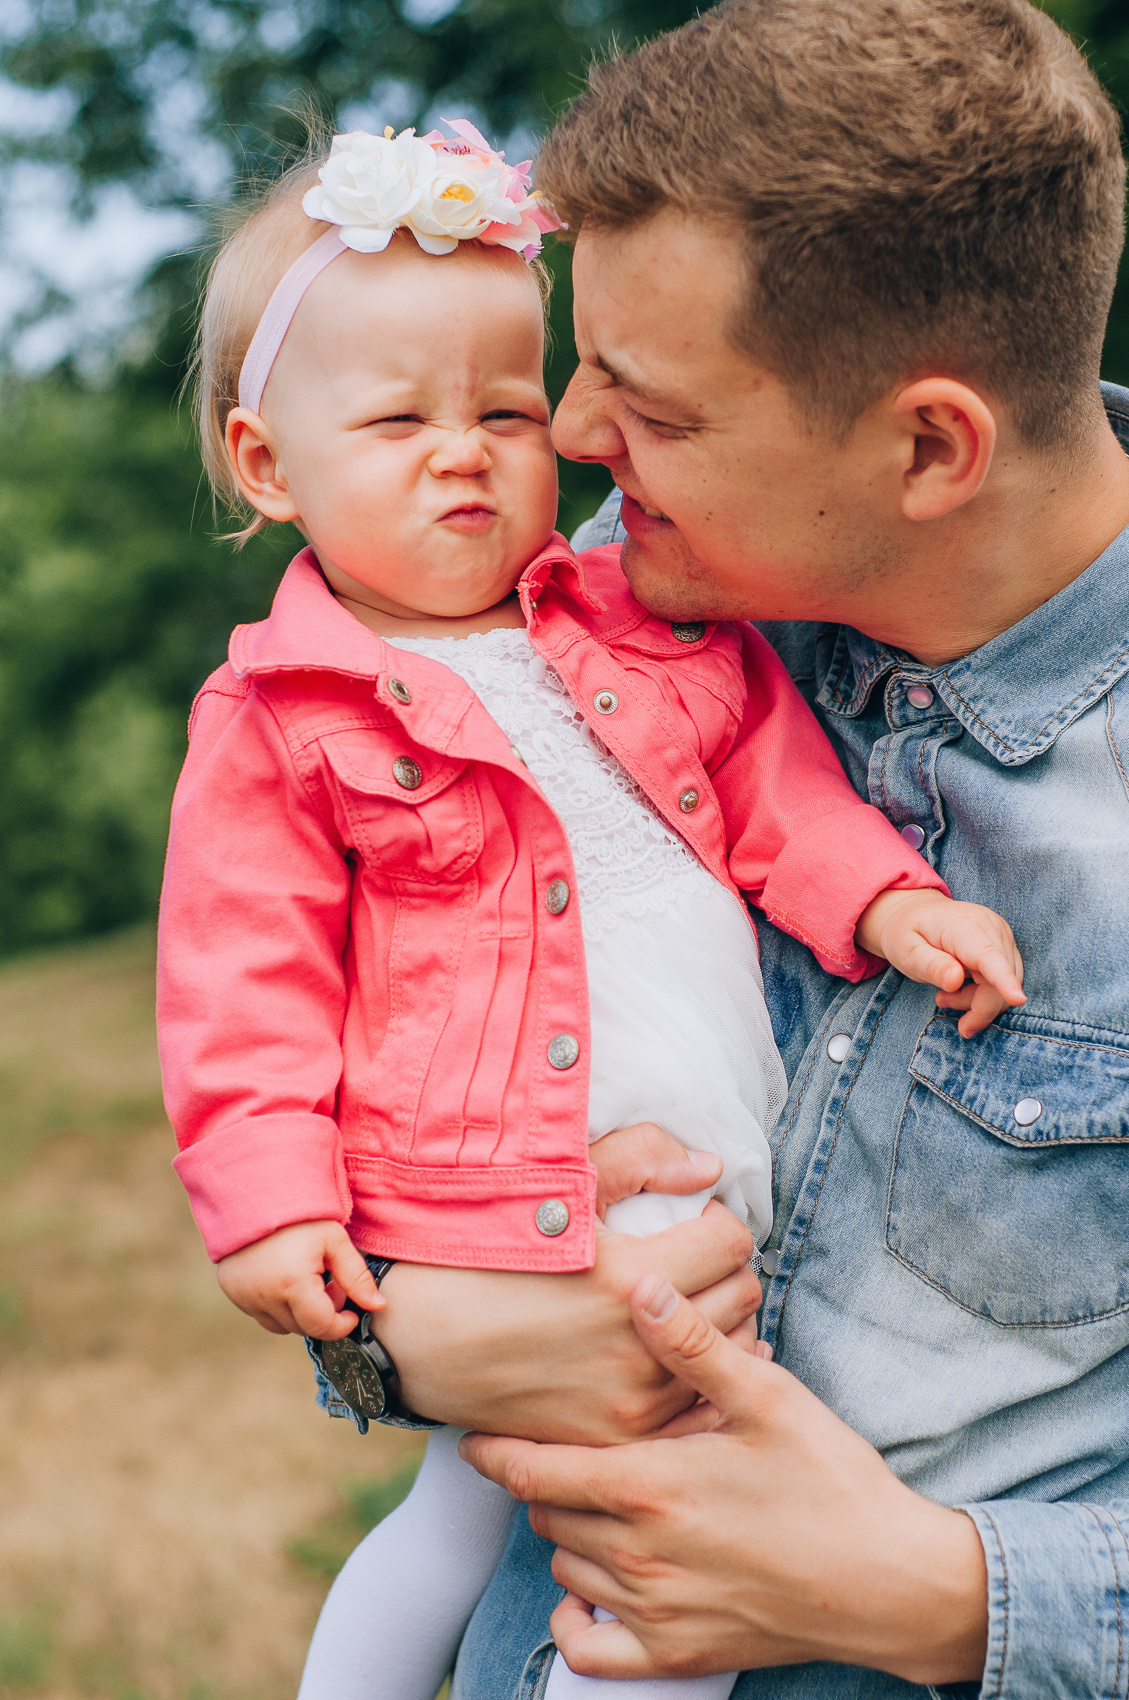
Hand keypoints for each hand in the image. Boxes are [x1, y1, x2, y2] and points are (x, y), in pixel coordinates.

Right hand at [216, 1219, 383, 1338]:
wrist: (255, 1193)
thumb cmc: (299, 1216)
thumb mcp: (335, 1240)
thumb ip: (357, 1276)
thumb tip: (378, 1306)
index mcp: (292, 1285)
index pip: (322, 1326)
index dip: (342, 1324)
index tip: (352, 1312)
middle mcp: (264, 1298)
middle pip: (303, 1328)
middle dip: (324, 1314)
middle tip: (331, 1283)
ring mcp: (245, 1297)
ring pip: (282, 1325)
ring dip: (300, 1313)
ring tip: (308, 1279)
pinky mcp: (233, 1292)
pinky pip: (262, 1314)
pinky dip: (278, 1306)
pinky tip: (286, 1279)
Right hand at [373, 1122, 760, 1441]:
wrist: (413, 1336)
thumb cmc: (477, 1249)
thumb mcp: (552, 1186)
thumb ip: (640, 1160)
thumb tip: (709, 1168)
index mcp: (628, 1276)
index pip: (732, 1243)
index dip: (717, 1221)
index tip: (692, 1221)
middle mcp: (639, 1347)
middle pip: (742, 1299)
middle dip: (725, 1269)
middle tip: (692, 1258)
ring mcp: (631, 1404)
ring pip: (729, 1359)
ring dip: (716, 1325)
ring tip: (682, 1305)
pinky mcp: (615, 1440)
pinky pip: (698, 1413)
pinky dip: (697, 1381)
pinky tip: (673, 1357)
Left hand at [461, 1276, 988, 1685]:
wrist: (890, 1583)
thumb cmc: (831, 1481)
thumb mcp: (770, 1398)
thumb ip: (696, 1346)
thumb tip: (643, 1289)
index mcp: (651, 1486)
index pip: (538, 1470)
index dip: (496, 1452)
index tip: (473, 1435)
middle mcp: (640, 1554)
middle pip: (547, 1515)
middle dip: (542, 1482)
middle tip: (558, 1451)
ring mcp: (656, 1611)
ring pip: (565, 1568)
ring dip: (565, 1534)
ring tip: (592, 1501)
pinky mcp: (678, 1656)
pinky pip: (590, 1649)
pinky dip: (574, 1620)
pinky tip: (588, 1590)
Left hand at [856, 887, 1024, 1035]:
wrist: (915, 911)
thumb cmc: (907, 932)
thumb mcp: (906, 951)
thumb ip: (930, 965)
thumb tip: (955, 980)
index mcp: (960, 925)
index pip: (987, 954)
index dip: (1003, 979)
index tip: (1018, 999)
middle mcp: (989, 926)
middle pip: (1000, 979)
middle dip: (978, 1006)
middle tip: (941, 1003)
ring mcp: (1001, 934)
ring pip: (1007, 983)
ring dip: (979, 1001)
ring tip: (944, 996)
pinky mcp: (1005, 944)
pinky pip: (1006, 979)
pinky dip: (985, 994)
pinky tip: (958, 988)